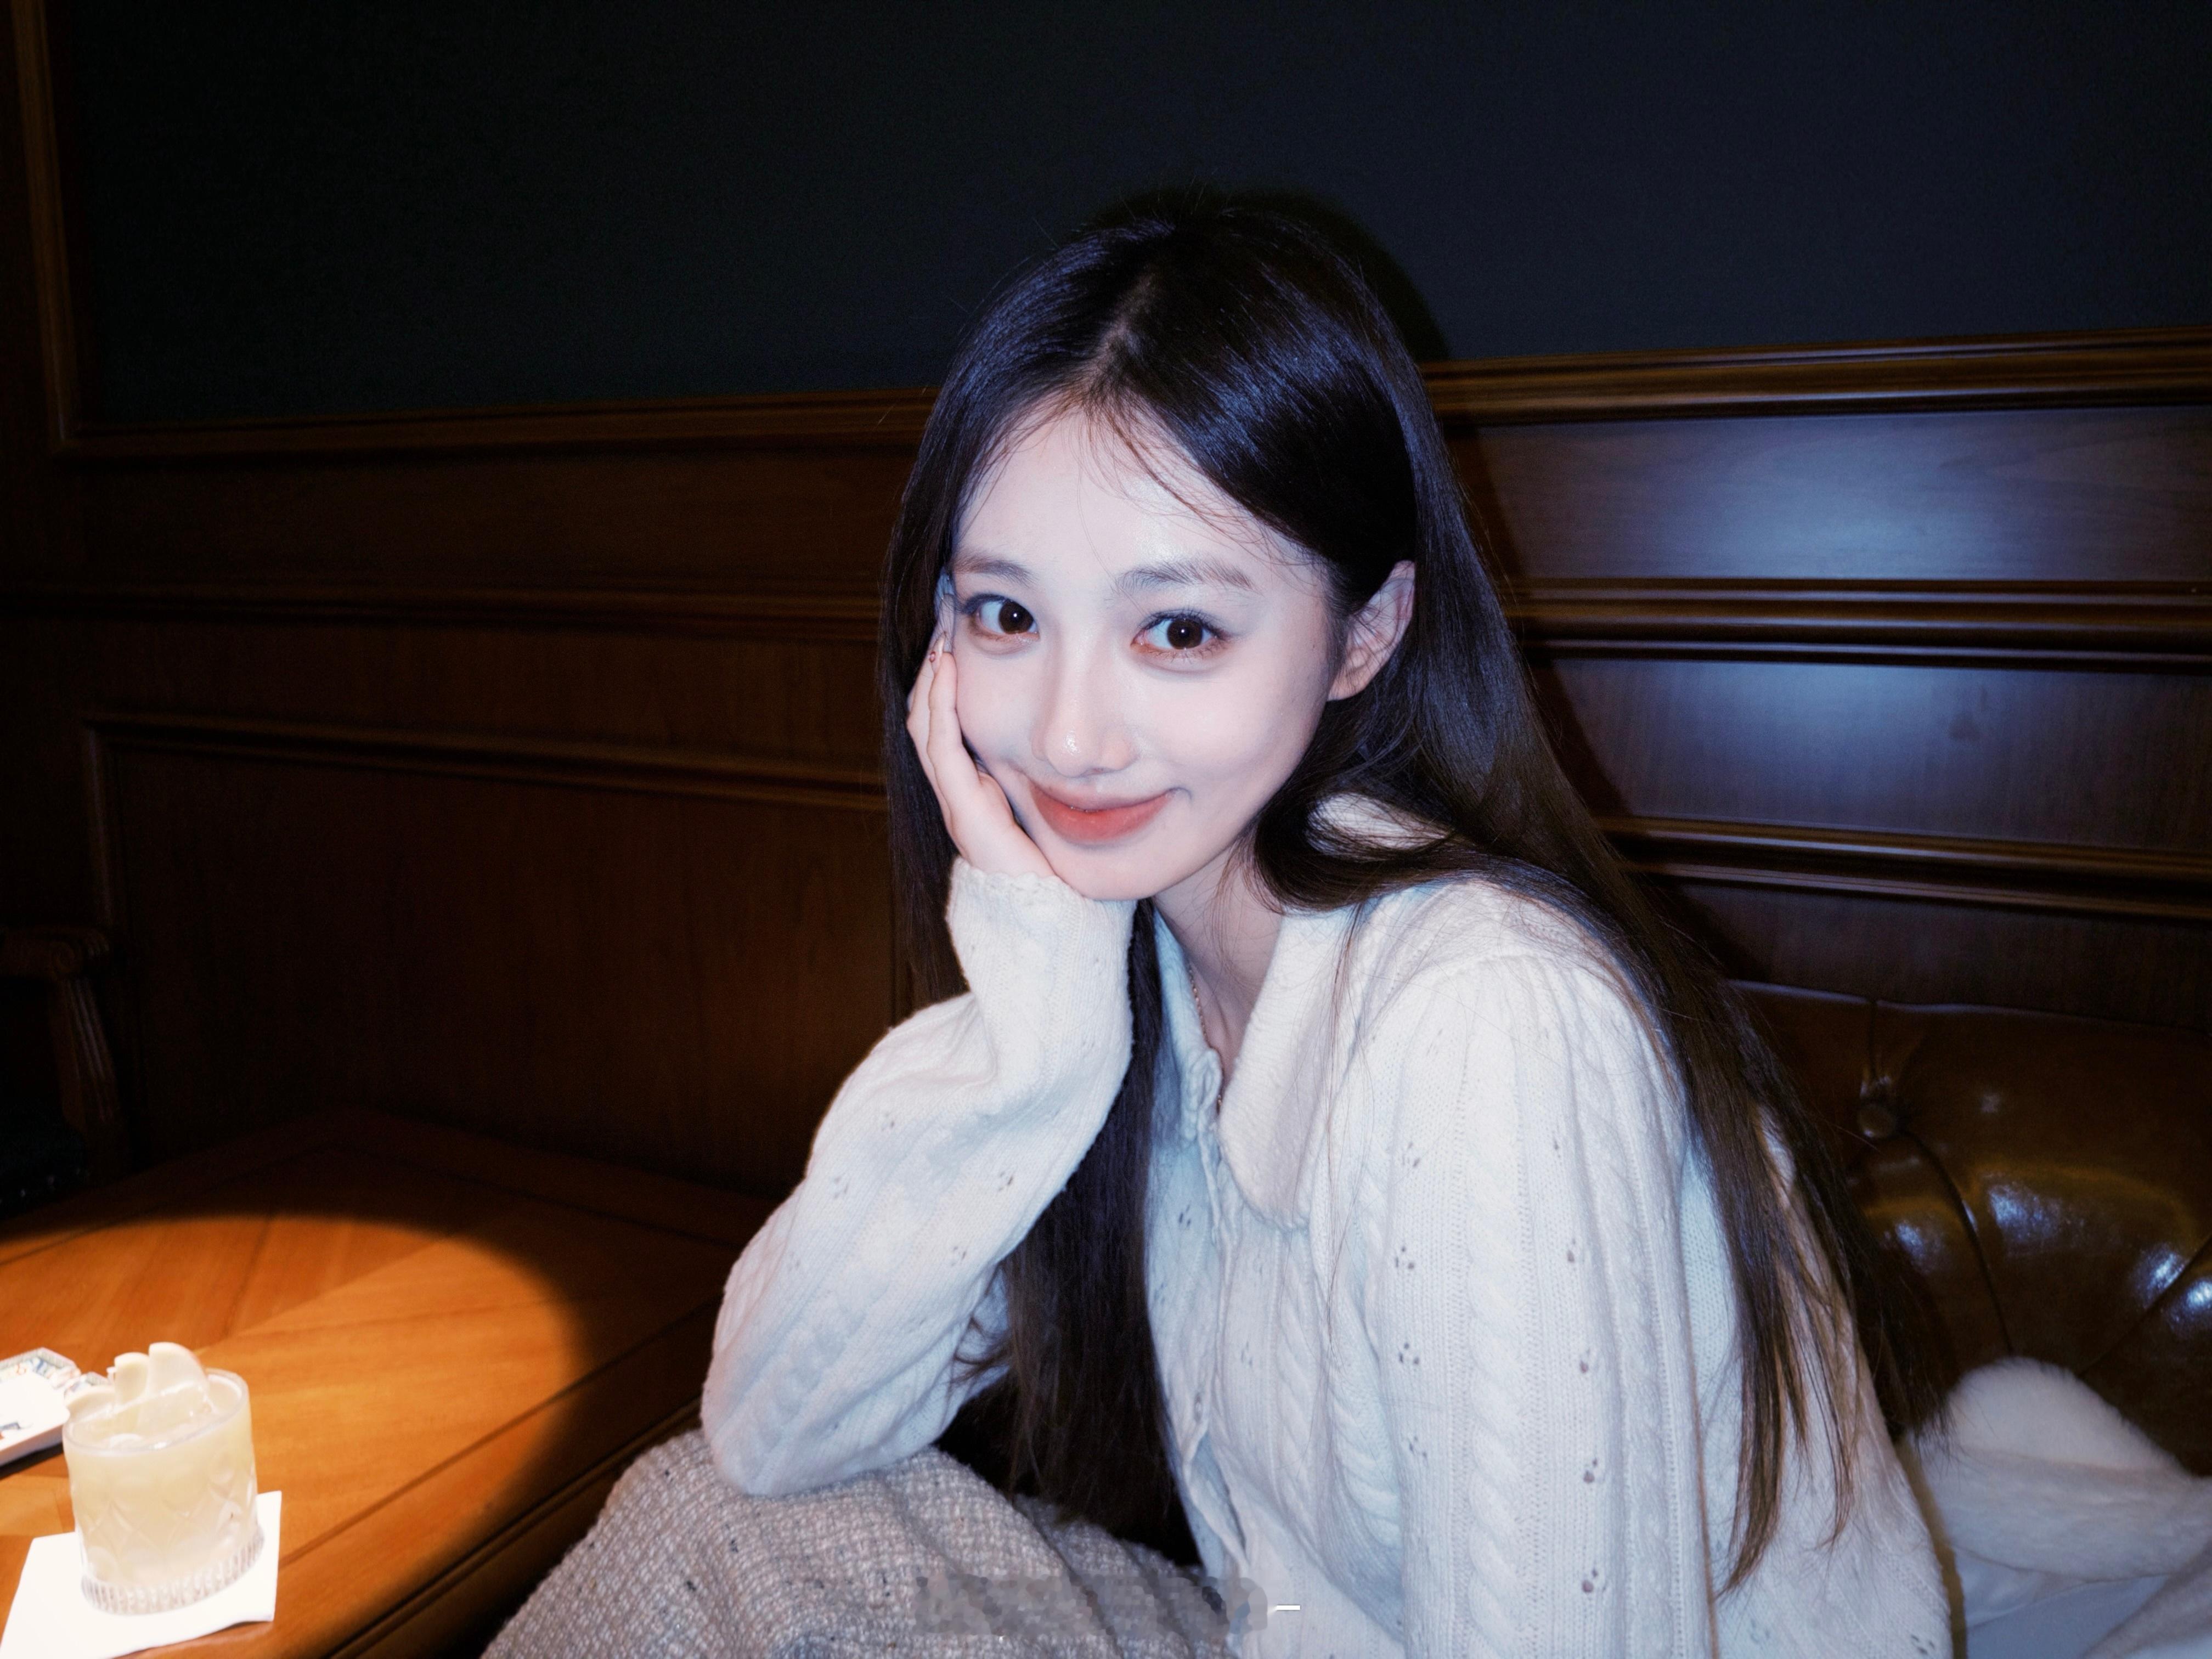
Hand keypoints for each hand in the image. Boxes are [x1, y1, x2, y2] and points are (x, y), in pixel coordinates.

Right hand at [905, 631, 1056, 879]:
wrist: (1057, 923)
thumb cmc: (1063, 871)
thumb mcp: (1053, 809)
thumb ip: (1047, 777)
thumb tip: (1073, 740)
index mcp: (976, 791)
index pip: (944, 724)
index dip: (945, 680)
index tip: (957, 633)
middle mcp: (959, 795)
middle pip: (926, 718)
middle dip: (932, 668)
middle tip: (943, 617)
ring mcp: (957, 804)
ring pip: (924, 727)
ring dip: (931, 678)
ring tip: (941, 634)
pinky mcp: (966, 814)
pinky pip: (942, 749)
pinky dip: (940, 706)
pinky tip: (947, 671)